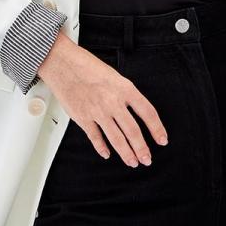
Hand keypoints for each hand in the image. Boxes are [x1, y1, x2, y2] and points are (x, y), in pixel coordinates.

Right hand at [35, 33, 168, 167]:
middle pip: (133, 131)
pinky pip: (95, 137)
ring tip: (132, 161)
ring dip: (126, 153)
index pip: (148, 113)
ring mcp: (97, 111)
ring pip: (116, 138)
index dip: (157, 129)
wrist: (63, 64)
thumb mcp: (115, 76)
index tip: (162, 139)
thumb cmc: (88, 67)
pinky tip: (107, 154)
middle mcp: (113, 102)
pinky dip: (102, 148)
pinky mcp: (82, 118)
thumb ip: (126, 94)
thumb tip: (136, 112)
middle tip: (147, 158)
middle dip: (142, 148)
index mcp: (125, 89)